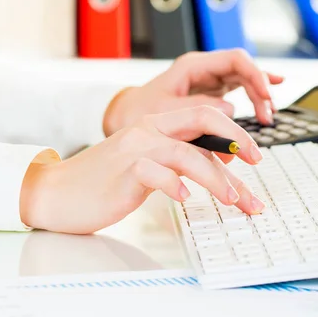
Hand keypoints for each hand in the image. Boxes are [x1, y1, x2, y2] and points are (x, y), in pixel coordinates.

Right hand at [20, 106, 264, 234]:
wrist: (59, 193)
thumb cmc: (108, 181)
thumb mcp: (152, 165)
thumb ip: (181, 160)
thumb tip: (220, 172)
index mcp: (159, 125)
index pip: (206, 117)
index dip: (234, 133)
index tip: (255, 156)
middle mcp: (150, 129)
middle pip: (203, 120)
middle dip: (236, 139)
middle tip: (258, 161)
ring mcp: (136, 148)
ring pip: (186, 153)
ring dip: (216, 178)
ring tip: (233, 199)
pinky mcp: (124, 170)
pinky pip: (155, 173)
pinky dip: (174, 185)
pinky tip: (185, 198)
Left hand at [103, 49, 283, 135]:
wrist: (128, 117)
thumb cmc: (140, 112)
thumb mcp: (164, 111)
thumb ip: (196, 109)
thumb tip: (229, 110)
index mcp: (193, 66)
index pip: (234, 60)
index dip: (255, 74)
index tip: (266, 93)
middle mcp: (205, 69)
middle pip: (244, 69)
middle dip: (260, 88)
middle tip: (268, 112)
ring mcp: (210, 79)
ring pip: (244, 79)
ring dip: (259, 96)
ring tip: (268, 116)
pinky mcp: (212, 92)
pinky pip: (239, 89)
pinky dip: (253, 97)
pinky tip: (267, 100)